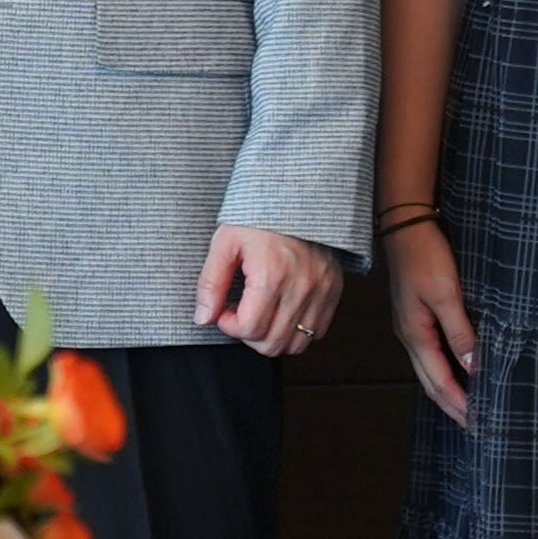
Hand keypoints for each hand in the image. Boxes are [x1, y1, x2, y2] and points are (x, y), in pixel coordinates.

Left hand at [195, 222, 345, 357]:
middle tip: (239, 313)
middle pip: (272, 343)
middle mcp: (302, 286)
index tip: (224, 309)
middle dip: (248, 335)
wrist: (298, 193)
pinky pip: (317, 332)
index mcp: (272, 274)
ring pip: (296, 344)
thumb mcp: (225, 242)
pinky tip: (281, 311)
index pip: (249, 328)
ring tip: (260, 314)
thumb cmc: (258, 215)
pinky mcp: (334, 291)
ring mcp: (322, 290)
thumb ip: (211, 283)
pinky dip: (297, 331)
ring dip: (273, 337)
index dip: (228, 325)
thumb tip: (203, 318)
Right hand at [385, 219, 476, 422]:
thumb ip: (459, 331)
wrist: (404, 225)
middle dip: (451, 405)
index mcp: (415, 334)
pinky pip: (429, 355)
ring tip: (468, 406)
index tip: (477, 423)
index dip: (458, 403)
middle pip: (430, 381)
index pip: (438, 380)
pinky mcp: (414, 316)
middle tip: (475, 425)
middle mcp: (409, 335)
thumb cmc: (425, 256)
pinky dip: (444, 371)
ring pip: (428, 370)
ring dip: (447, 391)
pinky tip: (457, 371)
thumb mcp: (446, 293)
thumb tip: (473, 366)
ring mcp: (409, 326)